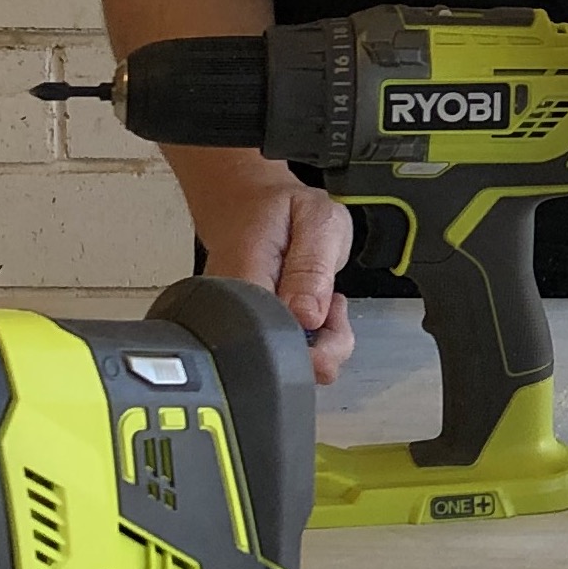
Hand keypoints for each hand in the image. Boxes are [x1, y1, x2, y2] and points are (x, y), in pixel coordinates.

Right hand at [169, 145, 356, 385]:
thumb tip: (308, 316)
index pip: (271, 344)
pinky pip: (289, 353)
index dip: (312, 351)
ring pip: (289, 364)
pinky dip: (313, 339)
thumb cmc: (279, 210)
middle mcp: (233, 313)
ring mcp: (239, 327)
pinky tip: (314, 311)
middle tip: (333, 306)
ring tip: (324, 299)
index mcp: (243, 282)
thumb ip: (313, 266)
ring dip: (321, 343)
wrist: (246, 204)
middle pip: (281, 365)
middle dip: (323, 349)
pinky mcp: (252, 332)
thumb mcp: (315, 219)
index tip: (332, 320)